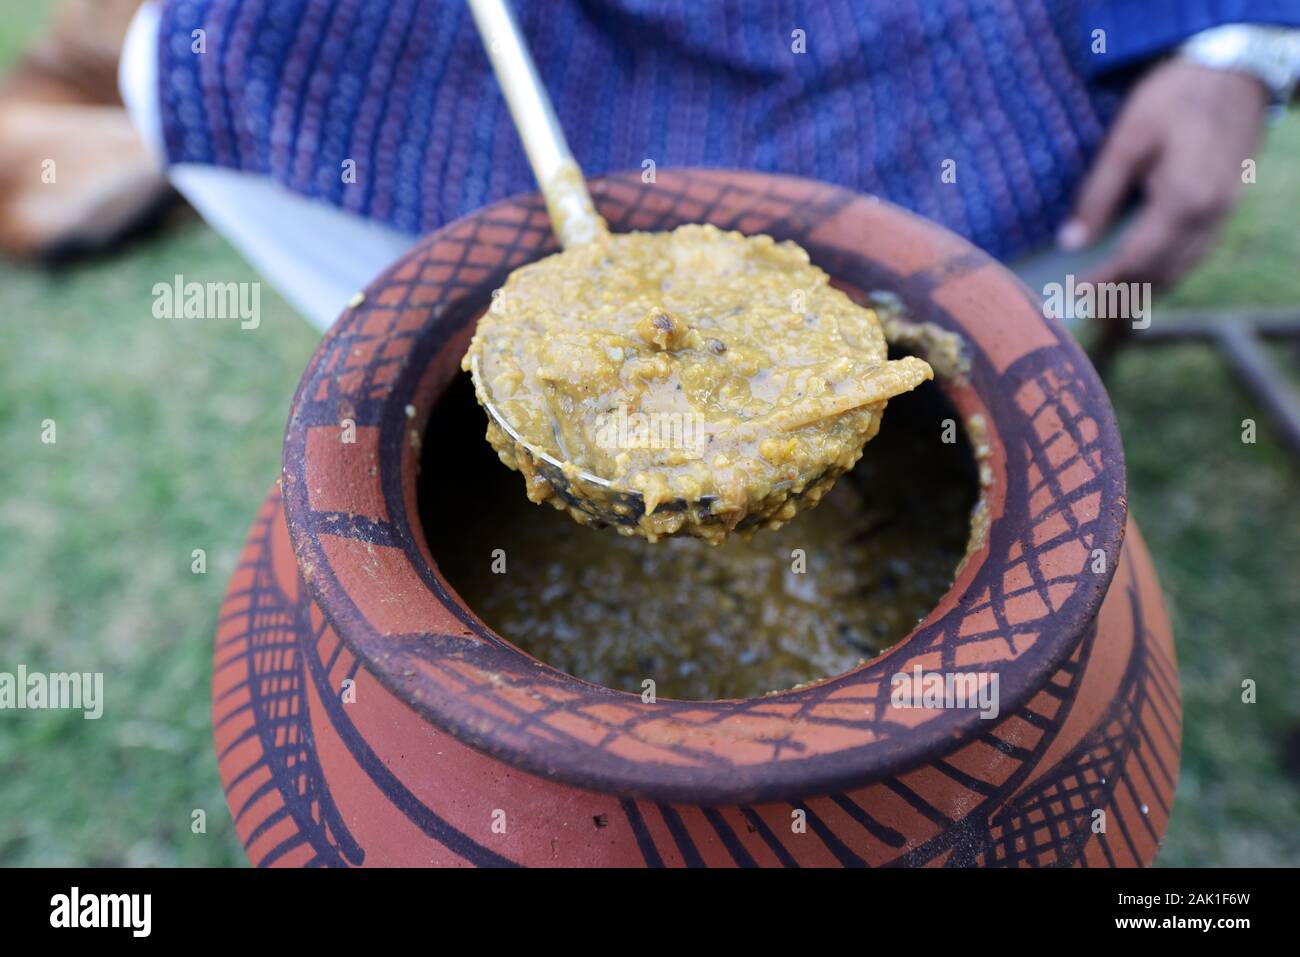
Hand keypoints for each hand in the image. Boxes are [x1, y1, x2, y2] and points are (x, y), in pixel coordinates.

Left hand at [1059, 59, 1269, 293]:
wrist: (1234, 69)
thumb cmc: (1175, 96)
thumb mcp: (1126, 139)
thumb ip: (1098, 194)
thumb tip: (1071, 242)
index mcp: (1184, 199)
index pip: (1137, 259)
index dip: (1103, 281)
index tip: (1071, 289)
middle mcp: (1210, 214)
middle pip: (1161, 274)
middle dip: (1120, 293)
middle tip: (1081, 299)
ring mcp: (1223, 213)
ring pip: (1181, 269)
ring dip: (1143, 288)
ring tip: (1104, 295)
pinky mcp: (1226, 207)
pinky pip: (1194, 253)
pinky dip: (1165, 270)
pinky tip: (1138, 271)